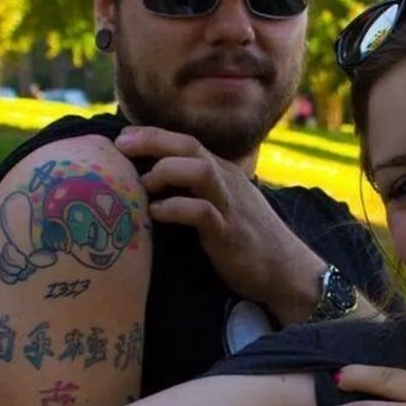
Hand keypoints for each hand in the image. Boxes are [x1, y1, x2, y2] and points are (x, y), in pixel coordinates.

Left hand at [115, 126, 323, 319]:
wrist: (286, 270)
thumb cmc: (250, 240)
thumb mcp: (225, 206)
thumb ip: (198, 192)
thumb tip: (155, 189)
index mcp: (223, 173)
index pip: (187, 142)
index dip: (154, 135)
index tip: (122, 139)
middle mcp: (226, 181)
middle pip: (189, 146)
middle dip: (152, 141)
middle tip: (120, 147)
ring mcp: (229, 205)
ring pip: (198, 170)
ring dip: (165, 172)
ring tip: (144, 187)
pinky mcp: (229, 232)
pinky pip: (201, 211)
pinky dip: (174, 208)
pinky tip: (156, 214)